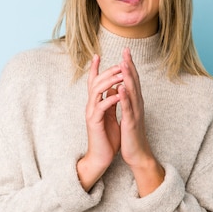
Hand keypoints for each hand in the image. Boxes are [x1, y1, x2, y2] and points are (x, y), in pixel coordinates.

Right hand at [77, 54, 123, 190]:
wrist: (102, 157)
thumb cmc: (107, 137)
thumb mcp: (110, 116)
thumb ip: (110, 102)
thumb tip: (113, 88)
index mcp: (96, 103)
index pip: (94, 82)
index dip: (94, 68)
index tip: (97, 54)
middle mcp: (91, 105)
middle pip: (96, 82)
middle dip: (108, 71)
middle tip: (120, 63)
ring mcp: (91, 113)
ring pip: (96, 91)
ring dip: (109, 81)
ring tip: (121, 74)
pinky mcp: (94, 122)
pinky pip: (101, 107)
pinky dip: (110, 99)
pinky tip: (119, 93)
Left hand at [116, 48, 164, 195]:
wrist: (137, 154)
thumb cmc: (131, 134)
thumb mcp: (128, 114)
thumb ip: (126, 100)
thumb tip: (121, 86)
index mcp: (135, 102)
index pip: (132, 80)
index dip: (129, 66)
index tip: (125, 52)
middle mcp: (138, 104)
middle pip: (134, 82)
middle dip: (130, 66)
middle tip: (126, 51)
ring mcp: (135, 113)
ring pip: (132, 92)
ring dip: (128, 77)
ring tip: (124, 64)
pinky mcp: (131, 122)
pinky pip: (128, 108)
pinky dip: (125, 97)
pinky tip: (121, 88)